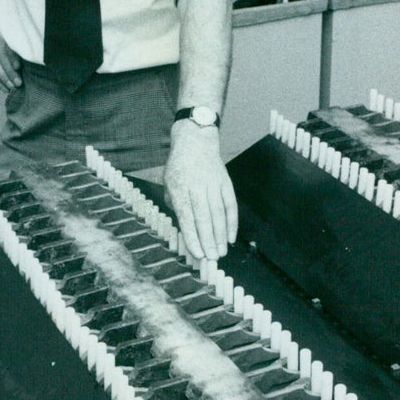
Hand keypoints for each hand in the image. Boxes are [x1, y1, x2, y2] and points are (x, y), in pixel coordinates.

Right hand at [0, 26, 20, 90]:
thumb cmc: (8, 39)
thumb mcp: (15, 40)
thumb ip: (20, 50)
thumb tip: (31, 62)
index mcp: (3, 39)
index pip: (7, 49)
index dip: (12, 58)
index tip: (19, 67)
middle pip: (1, 61)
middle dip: (10, 73)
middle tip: (18, 83)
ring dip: (3, 80)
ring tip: (12, 88)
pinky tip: (5, 89)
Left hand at [163, 121, 237, 259]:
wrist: (196, 141)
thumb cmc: (179, 166)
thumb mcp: (168, 184)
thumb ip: (175, 205)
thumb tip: (184, 228)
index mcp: (179, 188)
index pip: (186, 217)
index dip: (193, 237)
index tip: (197, 253)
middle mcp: (196, 186)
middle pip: (204, 218)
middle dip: (208, 240)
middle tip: (212, 259)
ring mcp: (212, 183)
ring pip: (218, 213)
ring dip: (221, 235)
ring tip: (221, 252)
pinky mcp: (225, 182)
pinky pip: (230, 205)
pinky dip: (232, 222)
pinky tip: (231, 237)